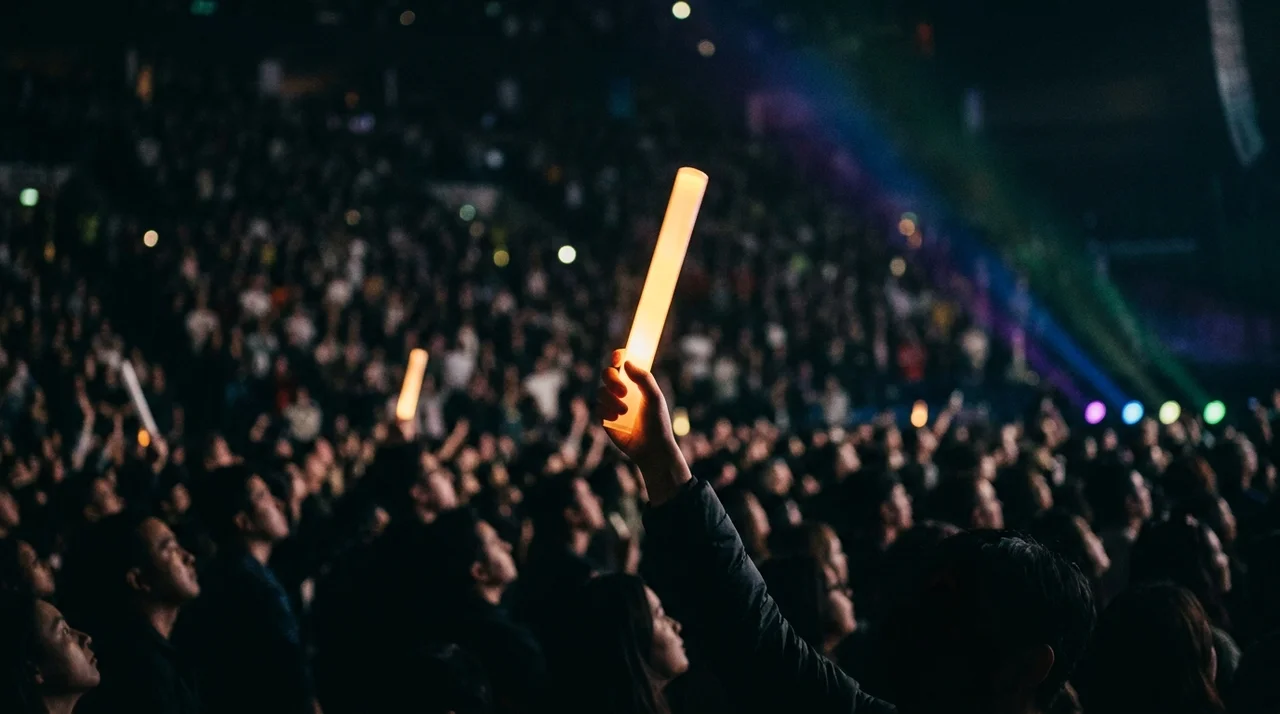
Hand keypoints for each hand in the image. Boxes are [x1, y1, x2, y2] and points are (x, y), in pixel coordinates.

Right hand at [598, 350, 680, 474]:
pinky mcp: (605, 418)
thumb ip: (643, 378)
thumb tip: (626, 362)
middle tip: (624, 392)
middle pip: (607, 374)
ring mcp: (613, 404)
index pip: (623, 363)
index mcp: (635, 382)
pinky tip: (617, 419)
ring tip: (625, 412)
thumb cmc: (657, 422)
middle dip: (612, 380)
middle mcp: (622, 390)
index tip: (618, 357)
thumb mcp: (654, 397)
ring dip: (611, 400)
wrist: (652, 448)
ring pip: (601, 391)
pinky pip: (598, 408)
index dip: (618, 356)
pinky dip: (607, 411)